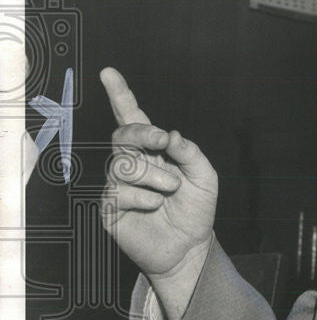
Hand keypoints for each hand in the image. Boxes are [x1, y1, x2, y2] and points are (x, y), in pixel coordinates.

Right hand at [100, 67, 217, 319]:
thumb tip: (172, 134)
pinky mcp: (110, 208)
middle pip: (123, 135)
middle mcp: (132, 164)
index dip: (120, 95)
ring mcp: (118, 186)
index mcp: (154, 151)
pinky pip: (120, 193)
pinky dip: (145, 198)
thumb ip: (190, 153)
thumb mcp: (204, 177)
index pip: (132, 118)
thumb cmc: (195, 210)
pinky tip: (155, 206)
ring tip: (171, 190)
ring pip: (124, 165)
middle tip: (164, 142)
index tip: (109, 73)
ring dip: (155, 175)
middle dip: (143, 134)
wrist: (190, 247)